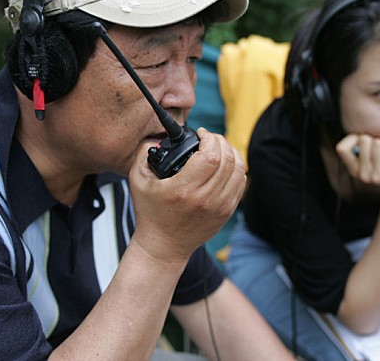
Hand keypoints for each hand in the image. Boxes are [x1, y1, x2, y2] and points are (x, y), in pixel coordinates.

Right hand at [128, 128, 246, 262]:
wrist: (163, 245)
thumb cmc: (150, 212)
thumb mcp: (138, 180)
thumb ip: (143, 154)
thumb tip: (158, 137)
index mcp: (184, 189)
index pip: (211, 155)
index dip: (210, 138)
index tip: (201, 134)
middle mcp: (206, 199)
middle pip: (228, 159)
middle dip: (220, 141)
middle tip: (209, 139)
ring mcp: (220, 207)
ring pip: (239, 170)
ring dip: (231, 153)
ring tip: (218, 149)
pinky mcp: (227, 212)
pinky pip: (241, 183)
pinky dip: (236, 168)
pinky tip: (224, 164)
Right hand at [337, 134, 379, 195]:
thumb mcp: (369, 154)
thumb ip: (360, 144)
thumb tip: (361, 136)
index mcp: (353, 169)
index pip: (341, 148)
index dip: (352, 139)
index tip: (363, 142)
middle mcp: (362, 176)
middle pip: (364, 140)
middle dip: (375, 139)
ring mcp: (377, 178)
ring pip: (379, 144)